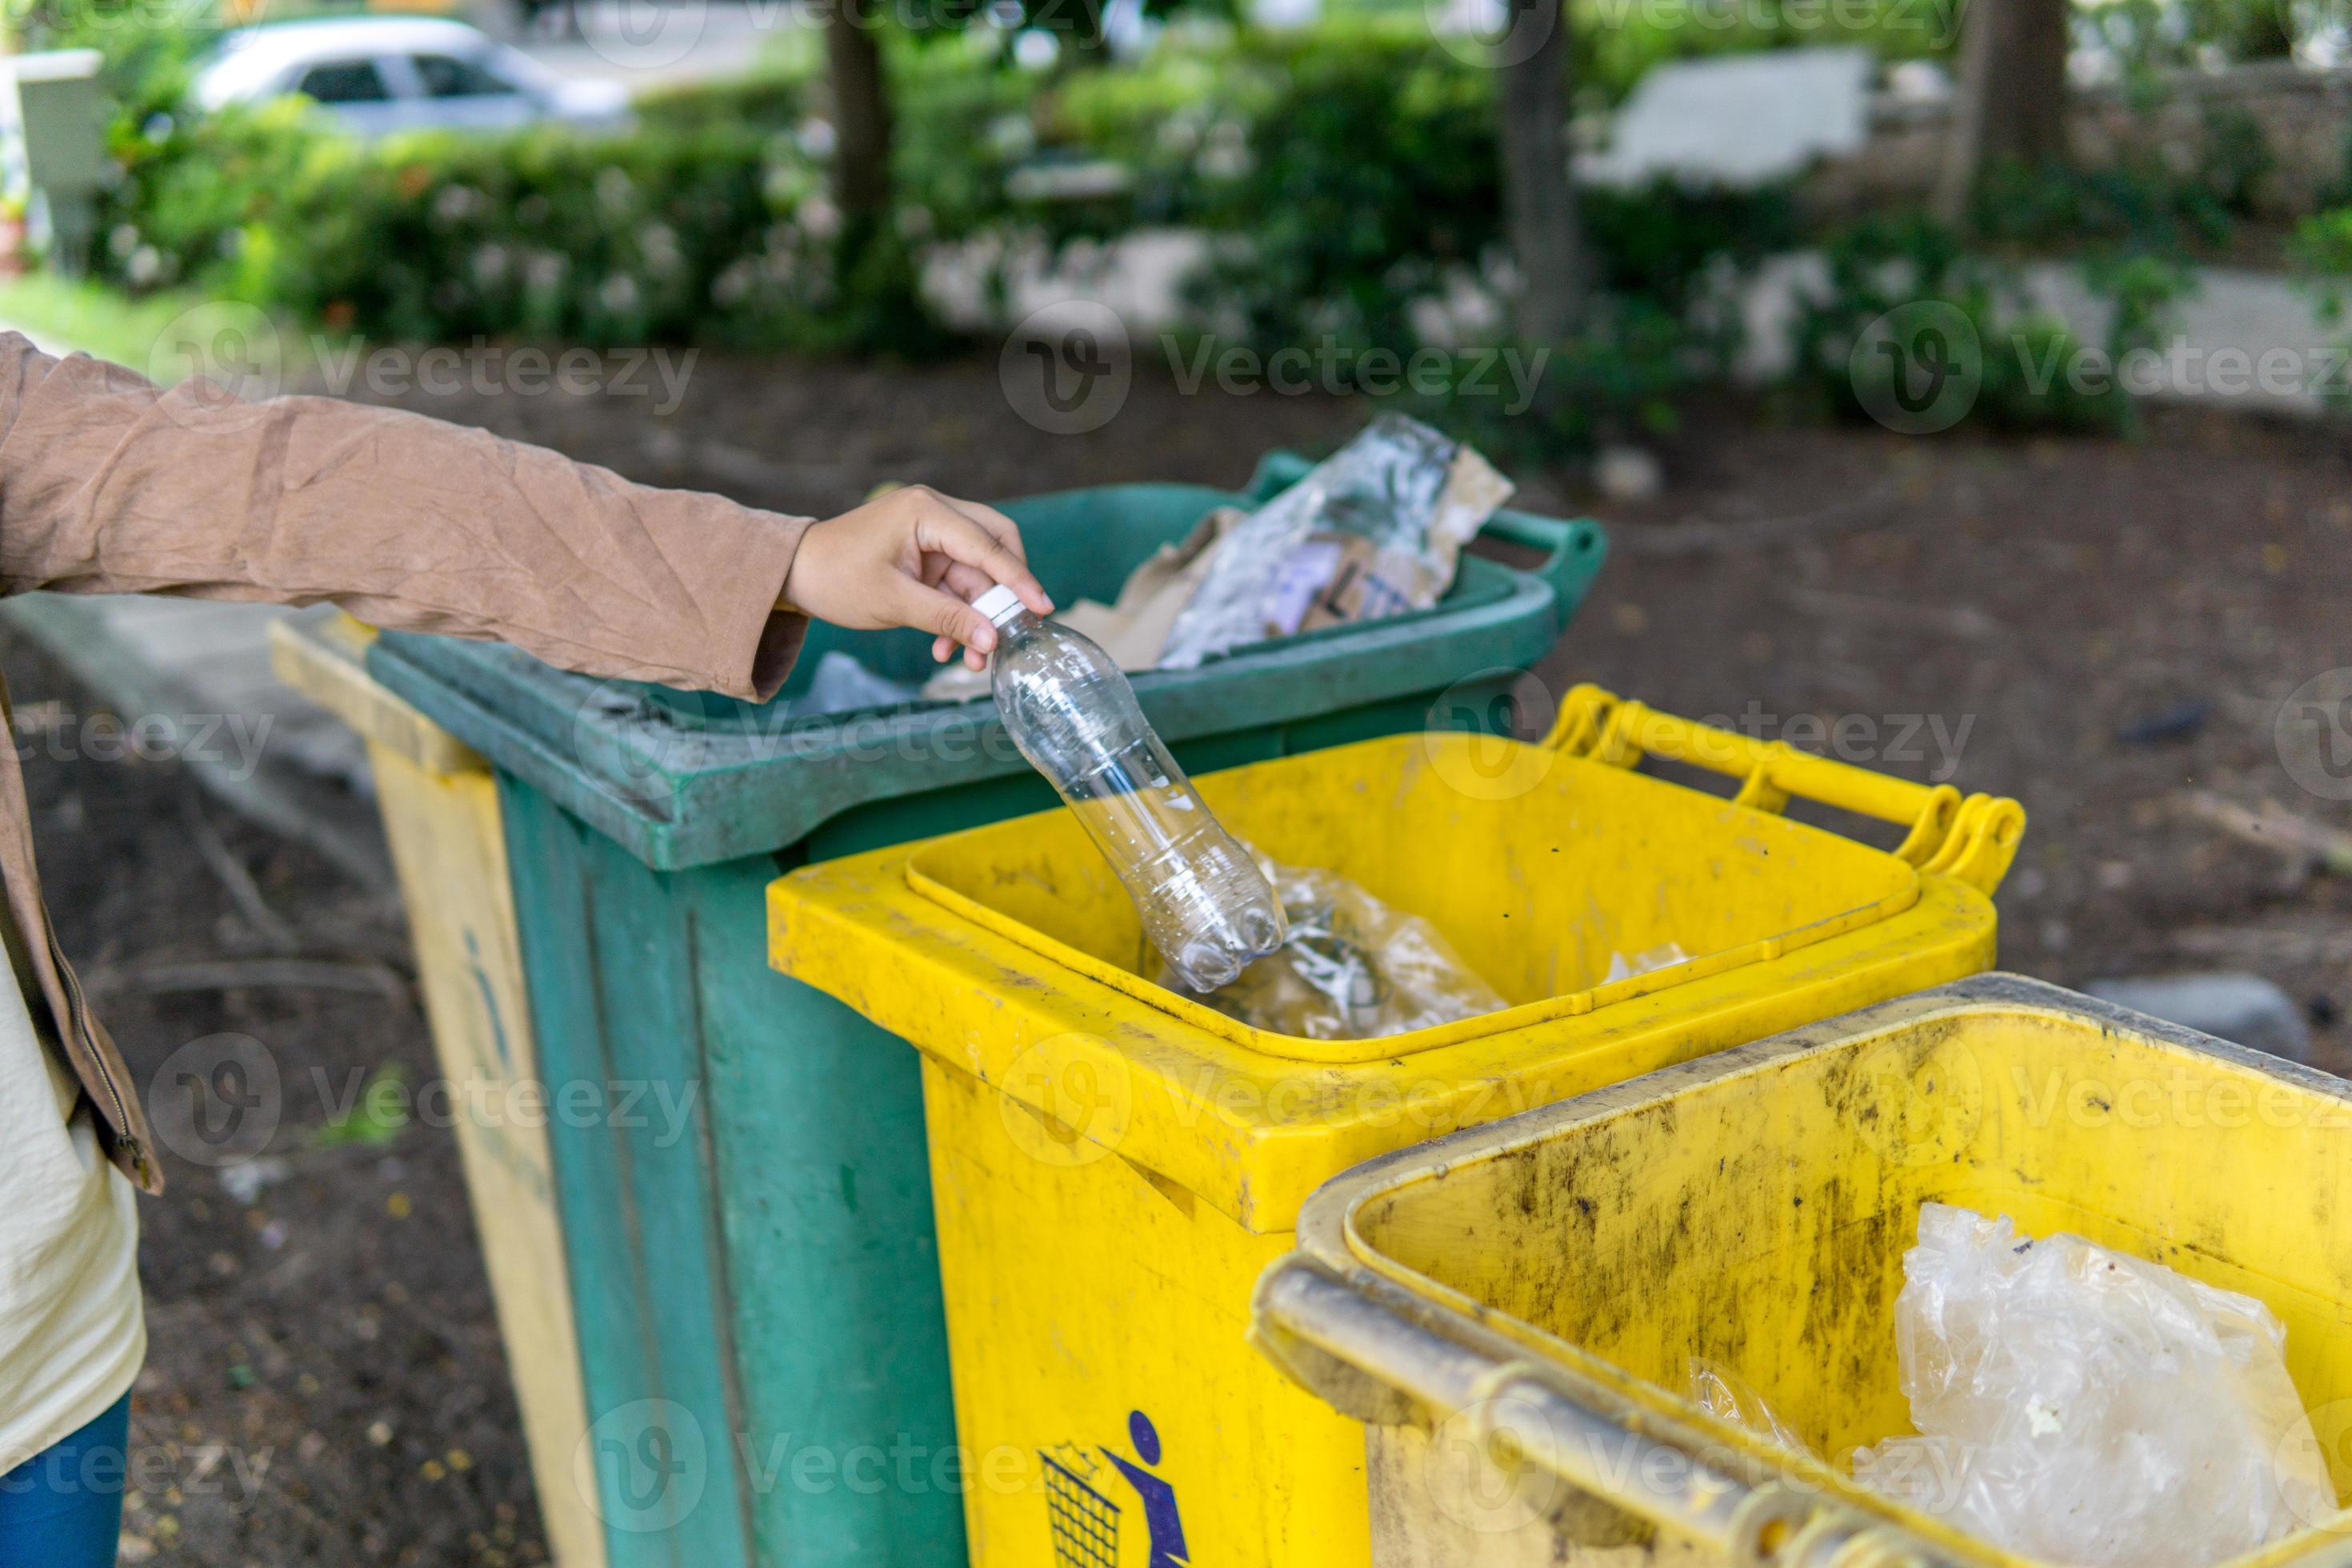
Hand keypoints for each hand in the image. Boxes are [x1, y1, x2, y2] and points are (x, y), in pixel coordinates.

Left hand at [782, 485, 1052, 669]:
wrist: (794, 575)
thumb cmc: (836, 580)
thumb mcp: (894, 603)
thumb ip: (947, 619)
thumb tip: (993, 641)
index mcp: (926, 511)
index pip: (987, 545)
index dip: (1019, 580)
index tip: (1043, 610)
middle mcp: (935, 513)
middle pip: (995, 547)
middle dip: (1005, 594)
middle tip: (1014, 629)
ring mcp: (931, 533)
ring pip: (978, 573)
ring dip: (978, 615)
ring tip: (971, 659)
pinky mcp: (926, 553)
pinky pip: (957, 584)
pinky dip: (958, 614)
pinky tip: (944, 646)